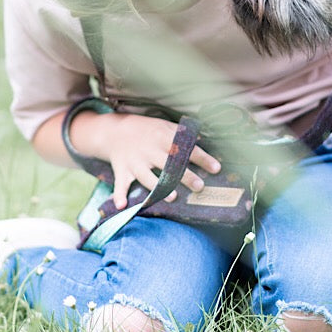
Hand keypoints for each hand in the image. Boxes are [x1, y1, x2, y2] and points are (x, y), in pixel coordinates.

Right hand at [99, 113, 221, 208]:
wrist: (114, 130)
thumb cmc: (146, 130)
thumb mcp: (164, 125)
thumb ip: (182, 133)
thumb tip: (201, 139)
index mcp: (163, 137)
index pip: (186, 148)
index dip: (202, 158)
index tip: (216, 168)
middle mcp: (150, 150)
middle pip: (169, 164)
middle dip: (185, 176)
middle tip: (200, 186)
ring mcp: (135, 161)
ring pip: (147, 176)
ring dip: (158, 187)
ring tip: (173, 197)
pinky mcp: (122, 170)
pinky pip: (120, 184)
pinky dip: (120, 195)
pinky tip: (121, 205)